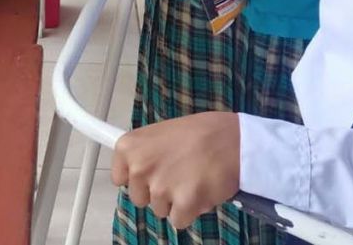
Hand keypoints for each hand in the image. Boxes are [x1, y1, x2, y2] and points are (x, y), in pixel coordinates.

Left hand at [112, 112, 240, 229]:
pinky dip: (191, 211)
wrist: (233, 139)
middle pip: (140, 198)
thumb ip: (146, 153)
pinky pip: (178, 220)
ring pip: (160, 210)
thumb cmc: (201, 132)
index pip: (120, 178)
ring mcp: (160, 187)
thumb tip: (135, 171)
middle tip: (179, 174)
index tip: (151, 173)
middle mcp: (139, 167)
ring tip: (194, 177)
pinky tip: (201, 190)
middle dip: (158, 191)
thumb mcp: (163, 133)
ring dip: (176, 200)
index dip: (139, 178)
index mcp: (130, 146)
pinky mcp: (182, 204)